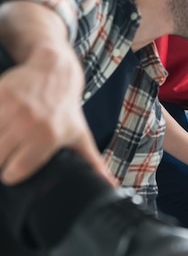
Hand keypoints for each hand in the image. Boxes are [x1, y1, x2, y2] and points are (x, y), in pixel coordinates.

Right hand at [0, 48, 114, 185]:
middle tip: (6, 157)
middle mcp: (29, 125)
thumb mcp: (81, 135)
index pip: (15, 171)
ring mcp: (11, 109)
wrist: (55, 71)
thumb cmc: (67, 109)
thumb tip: (109, 184)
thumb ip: (92, 162)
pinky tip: (0, 127)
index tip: (12, 172)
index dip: (11, 175)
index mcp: (48, 138)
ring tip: (3, 141)